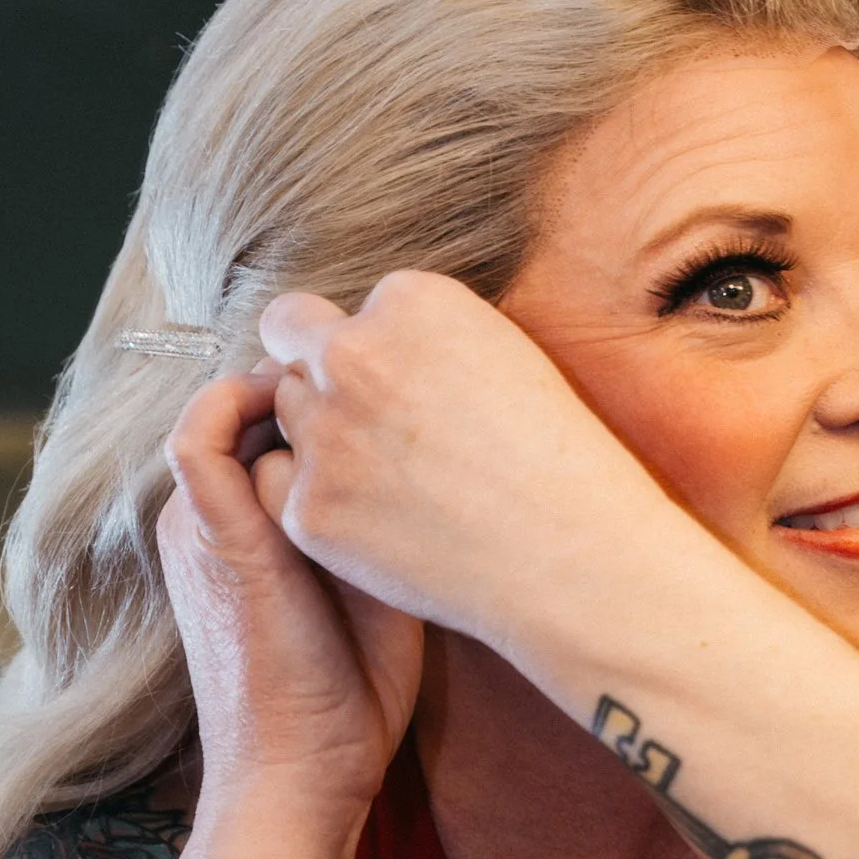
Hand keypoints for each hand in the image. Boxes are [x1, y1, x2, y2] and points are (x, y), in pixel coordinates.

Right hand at [160, 371, 421, 847]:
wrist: (305, 776)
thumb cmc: (350, 700)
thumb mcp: (375, 583)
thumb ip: (381, 518)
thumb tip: (439, 456)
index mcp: (236, 527)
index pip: (270, 422)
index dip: (331, 398)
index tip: (400, 396)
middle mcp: (206, 517)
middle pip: (254, 403)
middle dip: (322, 383)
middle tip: (396, 384)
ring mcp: (199, 524)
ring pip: (232, 407)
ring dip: (296, 391)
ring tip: (365, 399)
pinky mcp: (207, 536)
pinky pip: (200, 435)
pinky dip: (248, 406)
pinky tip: (319, 420)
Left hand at [248, 271, 649, 649]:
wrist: (574, 556)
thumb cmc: (557, 460)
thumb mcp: (500, 354)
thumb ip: (417, 337)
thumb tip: (356, 343)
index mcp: (409, 302)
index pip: (336, 316)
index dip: (365, 358)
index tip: (405, 398)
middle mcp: (353, 355)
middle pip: (291, 352)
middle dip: (321, 385)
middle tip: (379, 437)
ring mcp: (325, 434)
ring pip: (286, 420)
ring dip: (322, 444)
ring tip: (400, 487)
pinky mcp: (309, 509)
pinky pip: (284, 492)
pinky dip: (326, 509)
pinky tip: (387, 527)